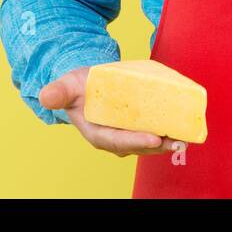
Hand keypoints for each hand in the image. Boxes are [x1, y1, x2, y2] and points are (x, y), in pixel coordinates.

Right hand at [39, 66, 184, 157]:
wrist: (88, 86)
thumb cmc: (78, 88)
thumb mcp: (66, 86)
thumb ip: (58, 92)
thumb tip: (46, 96)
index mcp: (97, 133)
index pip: (117, 141)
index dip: (135, 141)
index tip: (154, 138)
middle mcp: (115, 139)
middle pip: (139, 145)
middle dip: (158, 145)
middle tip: (177, 140)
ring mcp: (129, 134)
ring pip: (150, 142)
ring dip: (168, 142)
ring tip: (186, 138)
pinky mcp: (139, 127)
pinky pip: (155, 131)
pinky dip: (170, 131)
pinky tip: (185, 127)